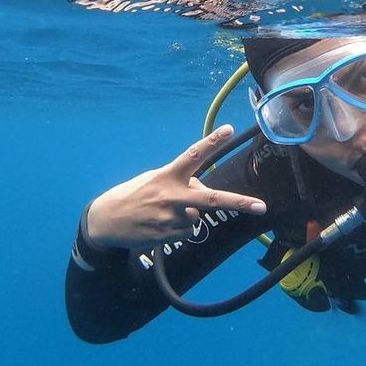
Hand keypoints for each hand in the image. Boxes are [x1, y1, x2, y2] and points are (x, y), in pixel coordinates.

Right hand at [85, 124, 267, 249]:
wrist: (104, 222)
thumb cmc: (133, 195)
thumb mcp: (153, 180)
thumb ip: (180, 182)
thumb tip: (203, 193)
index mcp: (167, 175)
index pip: (193, 155)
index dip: (212, 142)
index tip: (229, 130)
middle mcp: (172, 196)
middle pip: (211, 199)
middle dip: (239, 203)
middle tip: (261, 207)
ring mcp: (170, 218)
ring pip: (196, 217)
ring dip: (186, 215)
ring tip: (161, 213)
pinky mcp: (167, 235)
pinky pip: (186, 231)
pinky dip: (178, 228)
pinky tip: (158, 225)